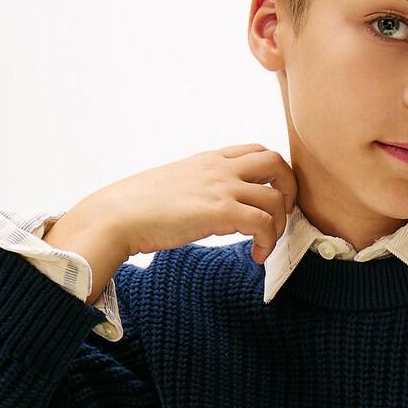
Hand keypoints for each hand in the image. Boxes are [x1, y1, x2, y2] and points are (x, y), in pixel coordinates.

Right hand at [80, 143, 298, 263]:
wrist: (117, 215)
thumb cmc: (139, 206)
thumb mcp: (177, 184)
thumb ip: (201, 188)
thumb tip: (210, 207)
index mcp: (210, 160)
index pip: (257, 151)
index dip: (274, 175)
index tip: (271, 199)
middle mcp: (219, 168)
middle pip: (277, 163)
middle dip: (289, 190)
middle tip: (280, 217)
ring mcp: (221, 187)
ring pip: (276, 197)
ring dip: (278, 225)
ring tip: (263, 244)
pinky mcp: (220, 212)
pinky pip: (264, 224)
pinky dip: (267, 242)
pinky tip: (255, 255)